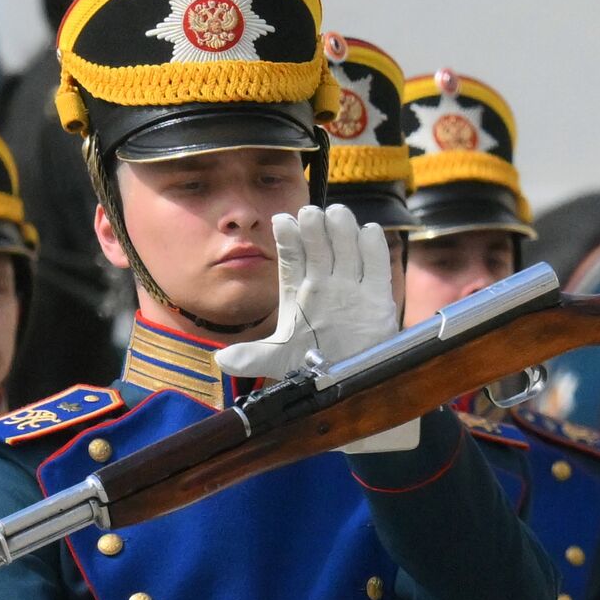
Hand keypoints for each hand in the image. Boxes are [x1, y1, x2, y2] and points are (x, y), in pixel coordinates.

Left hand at [215, 204, 418, 452]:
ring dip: (343, 229)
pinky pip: (375, 264)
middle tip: (310, 214)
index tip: (282, 222)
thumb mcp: (279, 362)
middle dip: (314, 226)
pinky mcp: (378, 295)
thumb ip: (252, 358)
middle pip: (318, 246)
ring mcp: (350, 285)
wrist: (348, 386)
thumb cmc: (312, 369)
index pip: (292, 257)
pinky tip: (367, 233)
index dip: (288, 238)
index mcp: (297, 291)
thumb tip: (222, 360)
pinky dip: (373, 247)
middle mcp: (323, 282)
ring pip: (346, 247)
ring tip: (336, 215)